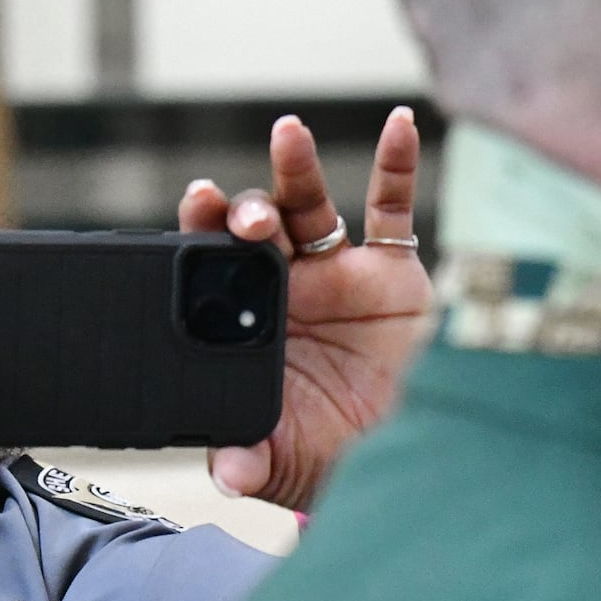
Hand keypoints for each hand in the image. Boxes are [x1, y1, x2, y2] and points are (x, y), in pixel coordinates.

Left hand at [180, 106, 433, 510]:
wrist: (392, 456)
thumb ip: (250, 462)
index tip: (200, 202)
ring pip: (310, 205)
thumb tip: (229, 474)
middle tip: (246, 215)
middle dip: (246, 210)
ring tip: (289, 133)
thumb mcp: (282, 462)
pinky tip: (400, 126)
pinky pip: (392, 207)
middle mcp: (285, 283)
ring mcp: (336, 271)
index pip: (214, 260)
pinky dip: (397, 163)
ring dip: (296, 167)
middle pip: (257, 225)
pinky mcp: (391, 270)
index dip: (203, 227)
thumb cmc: (323, 451)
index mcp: (247, 318)